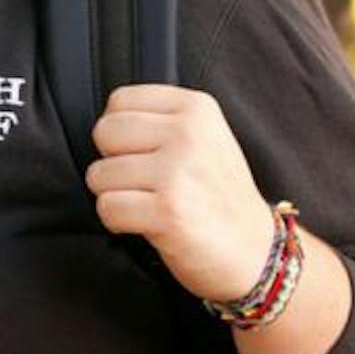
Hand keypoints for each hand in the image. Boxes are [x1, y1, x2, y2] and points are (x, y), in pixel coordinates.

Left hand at [84, 84, 275, 303]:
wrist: (254, 251)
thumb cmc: (219, 197)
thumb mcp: (205, 137)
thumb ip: (160, 120)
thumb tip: (107, 121)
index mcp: (196, 108)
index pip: (119, 102)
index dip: (120, 133)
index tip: (143, 153)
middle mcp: (188, 133)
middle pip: (104, 134)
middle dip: (113, 163)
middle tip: (144, 182)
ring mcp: (177, 171)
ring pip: (99, 174)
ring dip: (115, 196)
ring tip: (150, 203)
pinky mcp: (167, 210)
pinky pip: (107, 208)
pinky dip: (118, 221)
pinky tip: (147, 222)